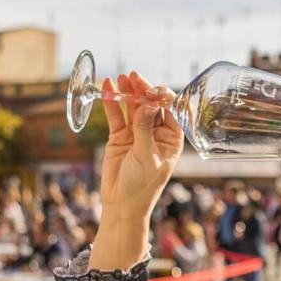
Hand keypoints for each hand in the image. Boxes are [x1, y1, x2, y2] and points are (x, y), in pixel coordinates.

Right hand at [97, 71, 183, 222]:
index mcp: (172, 138)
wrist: (121, 203)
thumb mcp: (147, 157)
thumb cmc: (142, 185)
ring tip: (120, 78)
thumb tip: (147, 105)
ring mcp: (137, 132)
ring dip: (128, 92)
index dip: (162, 97)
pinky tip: (108, 87)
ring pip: (133, 107)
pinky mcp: (120, 136)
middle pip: (151, 104)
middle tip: (134, 77)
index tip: (152, 91)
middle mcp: (156, 132)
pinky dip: (112, 102)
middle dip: (143, 90)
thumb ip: (145, 130)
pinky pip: (116, 115)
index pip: (171, 110)